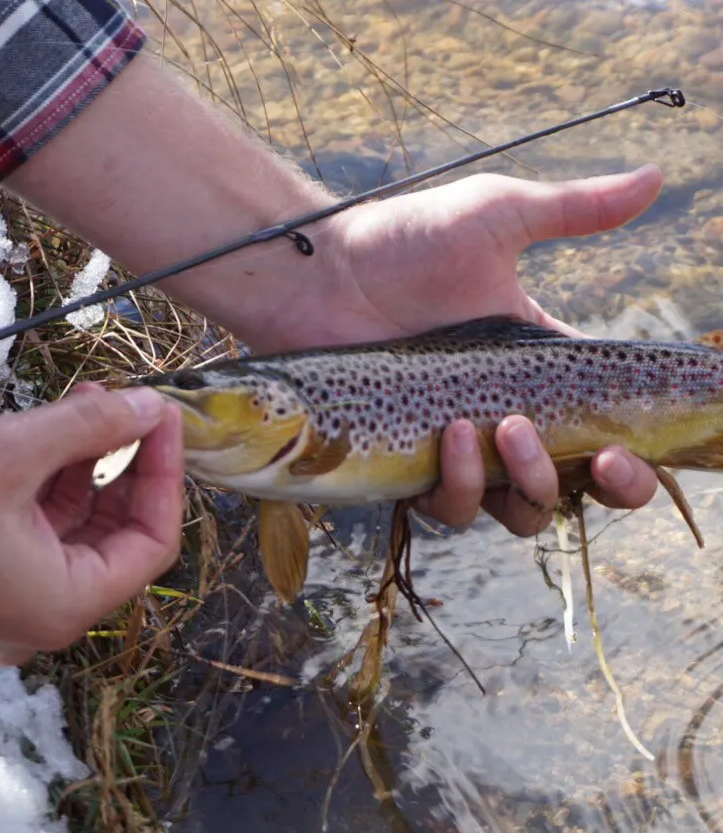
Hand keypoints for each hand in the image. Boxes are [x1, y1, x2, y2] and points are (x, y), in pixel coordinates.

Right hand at [0, 384, 182, 663]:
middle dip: (124, 468)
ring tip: (86, 404)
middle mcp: (37, 621)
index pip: (150, 546)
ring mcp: (3, 609)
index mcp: (60, 607)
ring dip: (83, 470)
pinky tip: (44, 436)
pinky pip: (31, 538)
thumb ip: (90, 427)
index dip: (165, 476)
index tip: (163, 417)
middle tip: (128, 404)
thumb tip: (149, 407)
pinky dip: (44, 489)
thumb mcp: (9, 450)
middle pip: (113, 541)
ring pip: (70, 534)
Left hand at [267, 166, 663, 535]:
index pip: (604, 425)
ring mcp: (456, 448)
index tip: (632, 445)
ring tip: (502, 428)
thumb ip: (575, 209)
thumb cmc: (404, 242)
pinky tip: (449, 436)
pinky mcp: (408, 464)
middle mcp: (502, 417)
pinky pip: (448, 507)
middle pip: (571, 485)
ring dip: (526, 484)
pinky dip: (458, 485)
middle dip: (609, 488)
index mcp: (536, 369)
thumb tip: (658, 175)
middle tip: (602, 461)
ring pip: (515, 510)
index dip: (631, 452)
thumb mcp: (496, 216)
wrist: (322, 274)